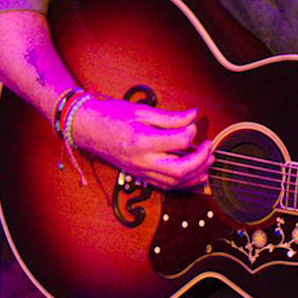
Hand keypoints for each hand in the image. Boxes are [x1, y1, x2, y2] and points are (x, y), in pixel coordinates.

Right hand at [70, 96, 211, 188]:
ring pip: (175, 182)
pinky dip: (185, 182)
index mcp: (142, 141)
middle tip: (210, 147)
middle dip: (201, 160)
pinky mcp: (140, 176)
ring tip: (209, 160)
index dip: (191, 133)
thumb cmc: (113, 116)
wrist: (87, 129)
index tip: (192, 125)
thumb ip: (170, 117)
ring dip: (197, 173)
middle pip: (180, 170)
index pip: (178, 142)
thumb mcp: (142, 111)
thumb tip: (194, 116)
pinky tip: (197, 174)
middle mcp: (142, 161)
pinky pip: (166, 186)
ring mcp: (140, 172)